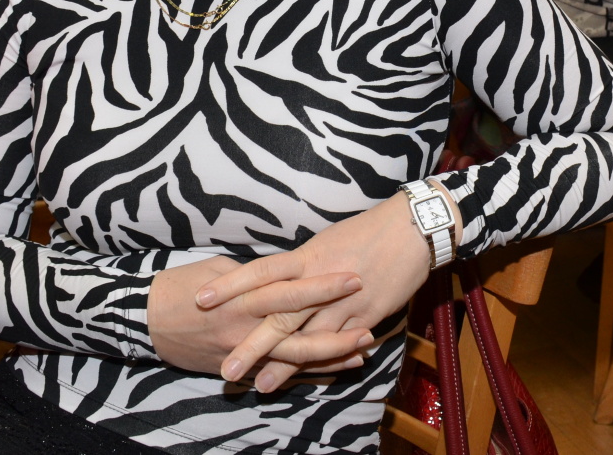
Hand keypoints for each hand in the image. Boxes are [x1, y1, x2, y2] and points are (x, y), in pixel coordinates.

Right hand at [147, 254, 371, 376]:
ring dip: (330, 354)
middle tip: (370, 319)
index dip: (323, 285)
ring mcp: (242, 351)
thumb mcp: (219, 268)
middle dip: (336, 325)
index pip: (291, 289)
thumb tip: (285, 270)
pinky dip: (307, 372)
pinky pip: (278, 373)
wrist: (145, 320)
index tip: (353, 276)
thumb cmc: (182, 285)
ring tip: (362, 348)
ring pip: (293, 359)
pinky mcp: (237, 368)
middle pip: (299, 330)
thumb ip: (256, 273)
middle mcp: (245, 326)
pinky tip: (334, 368)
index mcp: (243, 295)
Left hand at [194, 193, 437, 390]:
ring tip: (262, 384)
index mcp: (305, 257)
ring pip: (308, 337)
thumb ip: (300, 265)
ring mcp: (344, 302)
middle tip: (226, 367)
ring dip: (285, 363)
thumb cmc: (367, 230)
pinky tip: (311, 376)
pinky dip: (326, 359)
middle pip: (279, 316)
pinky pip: (341, 341)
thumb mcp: (325, 242)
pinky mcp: (368, 315)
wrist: (411, 228)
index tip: (201, 299)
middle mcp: (319, 281)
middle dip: (251, 344)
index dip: (230, 286)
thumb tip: (277, 278)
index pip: (259, 272)